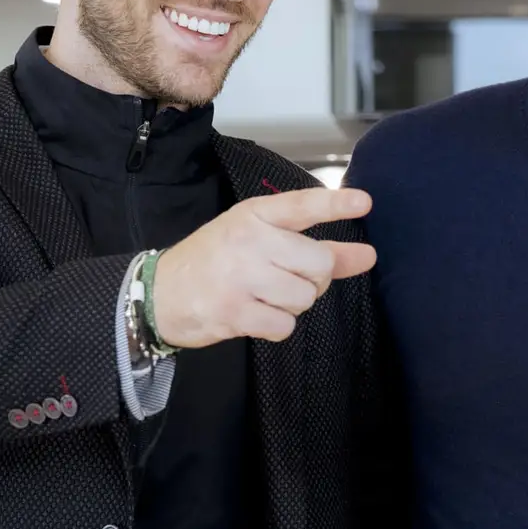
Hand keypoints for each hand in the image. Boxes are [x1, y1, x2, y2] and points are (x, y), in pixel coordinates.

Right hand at [152, 188, 375, 347]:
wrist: (159, 293)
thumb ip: (316, 246)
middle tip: (286, 278)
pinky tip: (255, 314)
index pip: (301, 206)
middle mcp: (248, 241)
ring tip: (265, 296)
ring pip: (305, 297)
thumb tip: (368, 257)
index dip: (335, 204)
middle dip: (314, 278)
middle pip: (319, 264)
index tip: (364, 201)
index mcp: (254, 216)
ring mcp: (241, 277)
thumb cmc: (215, 262)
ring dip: (293, 304)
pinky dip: (277, 326)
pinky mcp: (235, 312)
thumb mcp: (259, 240)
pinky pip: (286, 326)